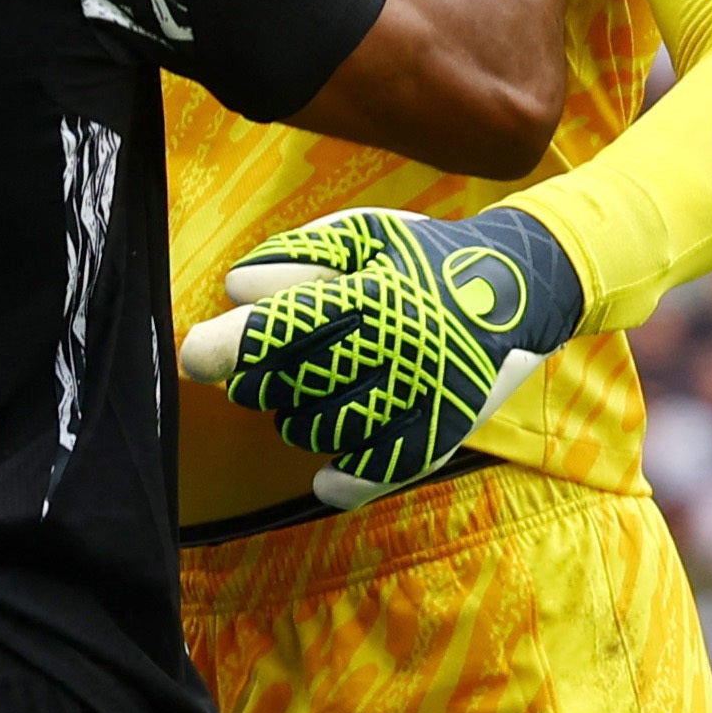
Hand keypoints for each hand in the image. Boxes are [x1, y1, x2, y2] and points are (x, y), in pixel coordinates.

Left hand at [178, 205, 582, 510]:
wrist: (518, 288)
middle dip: (256, 381)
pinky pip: (376, 472)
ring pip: (324, 431)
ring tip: (302, 396)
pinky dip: (340, 478)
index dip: (228, 346)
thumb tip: (236, 287)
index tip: (193, 357)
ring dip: (294, 420)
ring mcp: (420, 397)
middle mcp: (395, 349)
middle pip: (293, 384)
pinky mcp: (440, 434)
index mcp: (371, 293)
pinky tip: (324, 470)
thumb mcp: (365, 234)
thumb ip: (298, 256)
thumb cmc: (424, 258)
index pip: (283, 329)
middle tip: (254, 371)